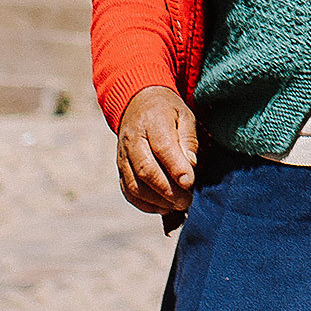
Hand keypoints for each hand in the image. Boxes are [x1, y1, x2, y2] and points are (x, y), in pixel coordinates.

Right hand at [117, 86, 198, 215]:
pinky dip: (144, 204)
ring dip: (156, 200)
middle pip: (146, 170)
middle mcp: (133, 140)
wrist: (138, 102)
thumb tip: (190, 166)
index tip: (190, 183)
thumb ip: (188, 140)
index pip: (162, 148)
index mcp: (152, 122)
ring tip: (177, 206)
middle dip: (167, 190)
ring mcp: (123, 156)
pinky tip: (162, 207)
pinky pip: (127, 191)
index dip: (176, 168)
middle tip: (187, 201)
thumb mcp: (185, 115)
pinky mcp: (120, 168)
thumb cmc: (168, 112)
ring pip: (134, 185)